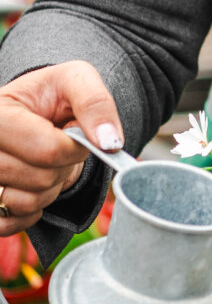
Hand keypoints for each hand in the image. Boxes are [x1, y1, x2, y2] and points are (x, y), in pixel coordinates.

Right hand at [0, 61, 122, 235]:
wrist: (34, 114)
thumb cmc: (52, 96)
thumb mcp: (75, 80)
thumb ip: (95, 103)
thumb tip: (109, 142)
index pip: (48, 150)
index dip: (74, 149)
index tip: (74, 135)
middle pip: (40, 179)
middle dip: (64, 166)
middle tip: (59, 147)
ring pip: (27, 202)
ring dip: (50, 188)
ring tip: (45, 163)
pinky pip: (8, 223)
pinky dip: (31, 211)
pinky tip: (34, 187)